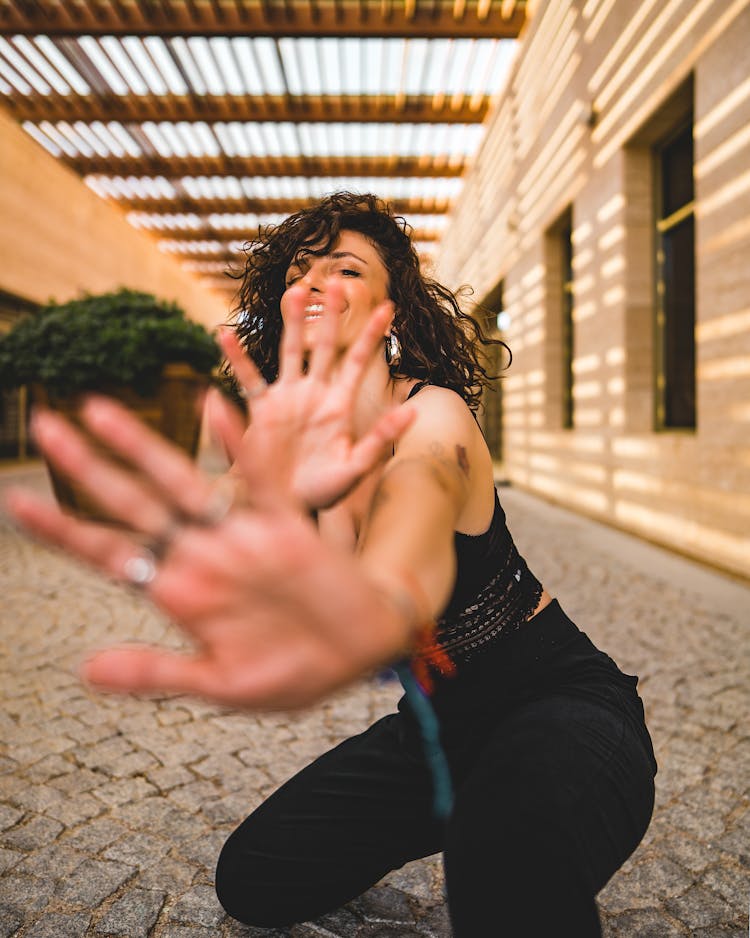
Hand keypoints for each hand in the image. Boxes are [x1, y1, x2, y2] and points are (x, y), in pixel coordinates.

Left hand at [5, 402, 412, 708]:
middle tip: (42, 426)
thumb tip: (84, 670)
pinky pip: (260, 477)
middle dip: (88, 468)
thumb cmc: (295, 673)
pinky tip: (211, 406)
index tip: (16, 503)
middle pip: (135, 504)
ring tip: (99, 409)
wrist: (363, 651)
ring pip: (183, 482)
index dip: (63, 529)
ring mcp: (242, 536)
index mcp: (181, 594)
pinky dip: (237, 445)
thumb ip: (157, 672)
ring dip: (144, 446)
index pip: (110, 554)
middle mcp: (203, 556)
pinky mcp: (286, 525)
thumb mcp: (223, 686)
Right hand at [217, 282, 414, 510]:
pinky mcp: (261, 411)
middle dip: (330, 316)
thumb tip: (412, 412)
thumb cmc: (322, 492)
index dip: (371, 335)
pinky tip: (225, 333)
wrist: (285, 508)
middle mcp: (314, 395)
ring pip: (289, 352)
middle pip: (324, 347)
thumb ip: (381, 441)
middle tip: (336, 282)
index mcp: (339, 406)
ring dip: (291, 322)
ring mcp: (286, 400)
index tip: (388, 306)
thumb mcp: (355, 468)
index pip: (358, 362)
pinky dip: (237, 357)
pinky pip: (248, 379)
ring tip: (295, 290)